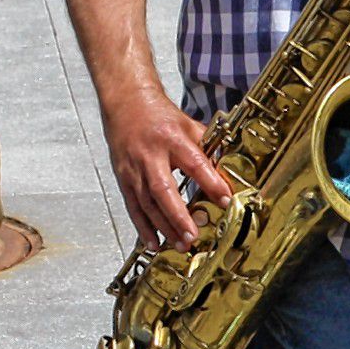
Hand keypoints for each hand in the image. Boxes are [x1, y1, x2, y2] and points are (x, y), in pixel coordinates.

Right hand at [106, 94, 230, 248]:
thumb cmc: (160, 116)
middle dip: (178, 216)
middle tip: (192, 236)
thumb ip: (207, 149)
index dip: (211, 182)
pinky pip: (133, 206)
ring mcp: (133, 168)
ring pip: (147, 203)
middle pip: (163, 189)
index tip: (225, 199)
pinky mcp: (123, 178)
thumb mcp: (188, 125)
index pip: (194, 163)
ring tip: (180, 244)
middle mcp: (150, 155)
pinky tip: (153, 242)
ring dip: (163, 227)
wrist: (126, 104)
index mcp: (171, 139)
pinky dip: (143, 226)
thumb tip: (226, 173)